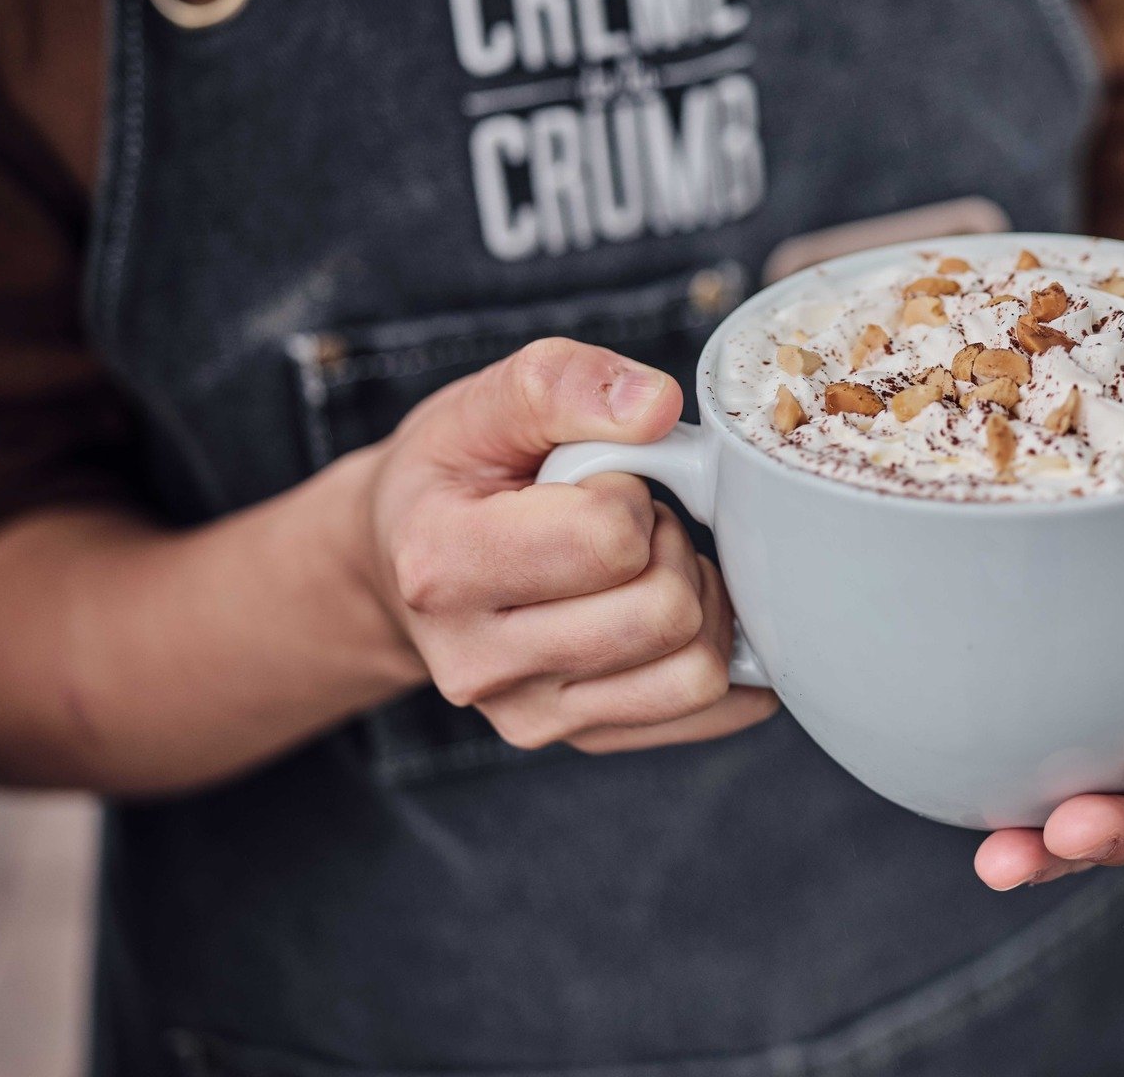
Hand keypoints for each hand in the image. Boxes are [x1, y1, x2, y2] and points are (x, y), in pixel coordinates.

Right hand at [364, 338, 777, 753]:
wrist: (404, 560)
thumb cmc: (453, 476)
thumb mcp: (485, 404)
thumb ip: (564, 382)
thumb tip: (658, 406)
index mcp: (444, 567)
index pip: (609, 540)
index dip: (629, 493)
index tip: (595, 482)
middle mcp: (478, 663)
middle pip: (663, 614)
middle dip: (669, 548)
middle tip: (628, 525)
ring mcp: (528, 715)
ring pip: (695, 674)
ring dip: (696, 600)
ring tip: (644, 566)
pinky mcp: (578, 740)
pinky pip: (706, 712)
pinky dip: (718, 654)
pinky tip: (676, 609)